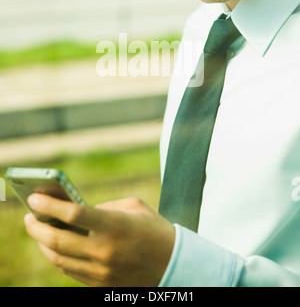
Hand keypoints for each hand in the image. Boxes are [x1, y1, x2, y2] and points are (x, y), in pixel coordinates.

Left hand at [24, 194, 174, 286]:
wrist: (174, 265)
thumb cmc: (154, 229)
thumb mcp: (134, 206)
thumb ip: (103, 206)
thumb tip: (76, 210)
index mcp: (114, 226)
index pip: (72, 215)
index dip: (49, 205)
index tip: (34, 198)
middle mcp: (104, 251)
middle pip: (56, 240)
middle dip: (36, 226)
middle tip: (29, 216)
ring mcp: (100, 272)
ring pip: (58, 259)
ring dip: (43, 243)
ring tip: (39, 230)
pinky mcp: (100, 285)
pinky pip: (69, 271)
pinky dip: (57, 257)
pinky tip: (54, 246)